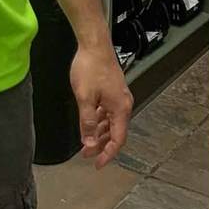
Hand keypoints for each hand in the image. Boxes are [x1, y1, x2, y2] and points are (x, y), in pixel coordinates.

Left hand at [70, 43, 133, 169]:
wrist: (94, 44)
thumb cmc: (91, 66)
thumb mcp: (85, 97)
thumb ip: (87, 121)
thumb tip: (88, 142)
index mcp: (120, 109)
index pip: (117, 140)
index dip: (107, 154)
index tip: (97, 164)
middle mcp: (123, 104)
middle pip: (114, 132)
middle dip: (100, 144)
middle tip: (86, 154)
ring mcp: (118, 96)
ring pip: (110, 122)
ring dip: (98, 132)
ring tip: (85, 141)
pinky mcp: (112, 90)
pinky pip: (107, 111)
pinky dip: (99, 120)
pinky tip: (89, 122)